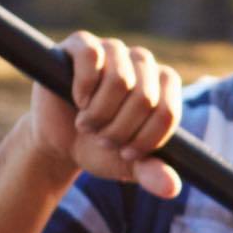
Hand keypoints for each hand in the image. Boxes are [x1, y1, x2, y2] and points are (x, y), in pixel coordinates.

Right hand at [19, 32, 184, 199]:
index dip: (145, 139)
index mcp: (165, 84)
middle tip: (101, 138)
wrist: (60, 142)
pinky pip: (91, 56)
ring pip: (120, 80)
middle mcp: (143, 61)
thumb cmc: (101, 148)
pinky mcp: (81, 44)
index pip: (167, 113)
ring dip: (100, 113)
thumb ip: (152, 173)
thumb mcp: (128, 166)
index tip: (126, 152)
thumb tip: (172, 189)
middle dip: (119, 130)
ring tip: (87, 124)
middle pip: (143, 98)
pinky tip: (77, 100)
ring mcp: (114, 49)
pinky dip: (83, 87)